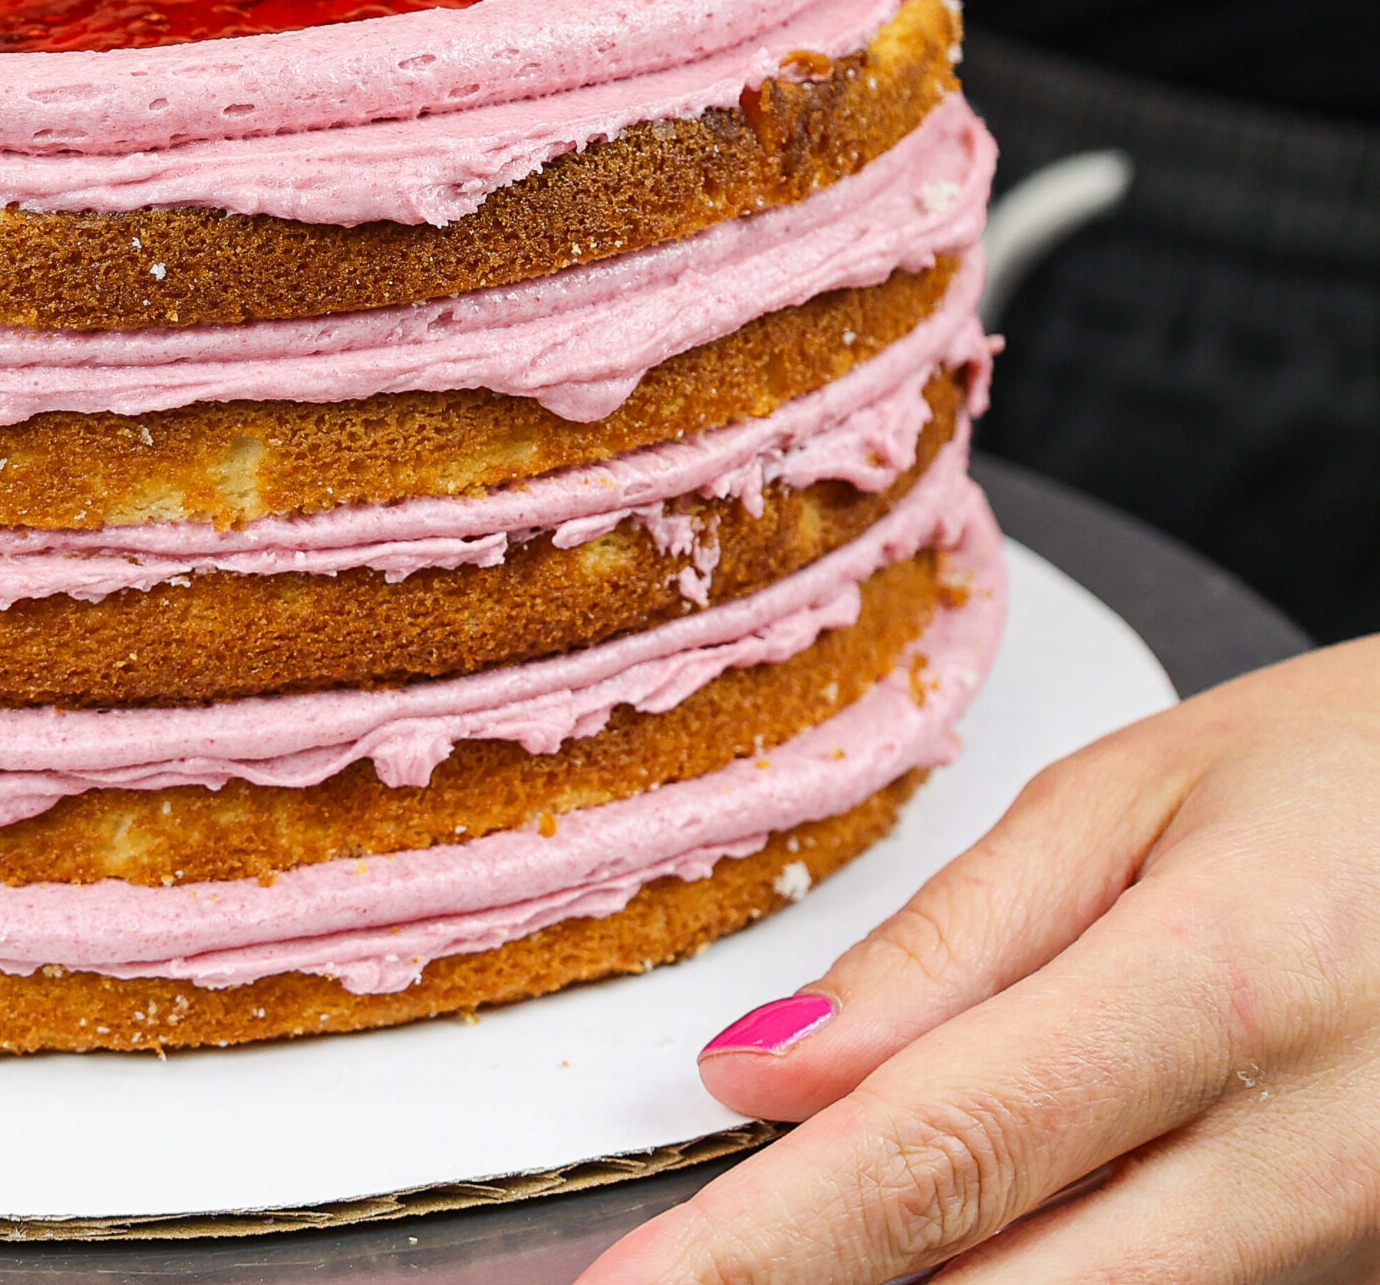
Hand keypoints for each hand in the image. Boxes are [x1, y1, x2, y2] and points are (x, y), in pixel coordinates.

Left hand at [576, 636, 1379, 1283]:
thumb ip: (945, 950)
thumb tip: (756, 1071)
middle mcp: (1311, 1163)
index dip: (755, 1251)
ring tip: (829, 1225)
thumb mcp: (1142, 800)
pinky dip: (1056, 1274)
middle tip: (694, 1276)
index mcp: (1220, 992)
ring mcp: (1367, 1250)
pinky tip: (1004, 1217)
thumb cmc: (1375, 773)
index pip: (930, 1158)